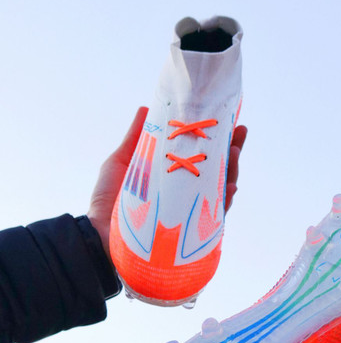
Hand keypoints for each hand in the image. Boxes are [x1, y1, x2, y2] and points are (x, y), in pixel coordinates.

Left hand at [87, 107, 246, 258]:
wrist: (99, 234)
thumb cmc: (108, 200)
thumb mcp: (121, 163)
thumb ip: (135, 138)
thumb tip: (146, 108)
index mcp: (172, 174)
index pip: (198, 154)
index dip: (213, 138)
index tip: (226, 120)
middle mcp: (184, 191)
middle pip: (216, 169)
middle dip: (232, 150)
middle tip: (240, 132)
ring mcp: (189, 209)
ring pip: (220, 189)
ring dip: (232, 170)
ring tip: (235, 151)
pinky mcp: (190, 229)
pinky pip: (214, 216)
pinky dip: (224, 201)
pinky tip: (231, 186)